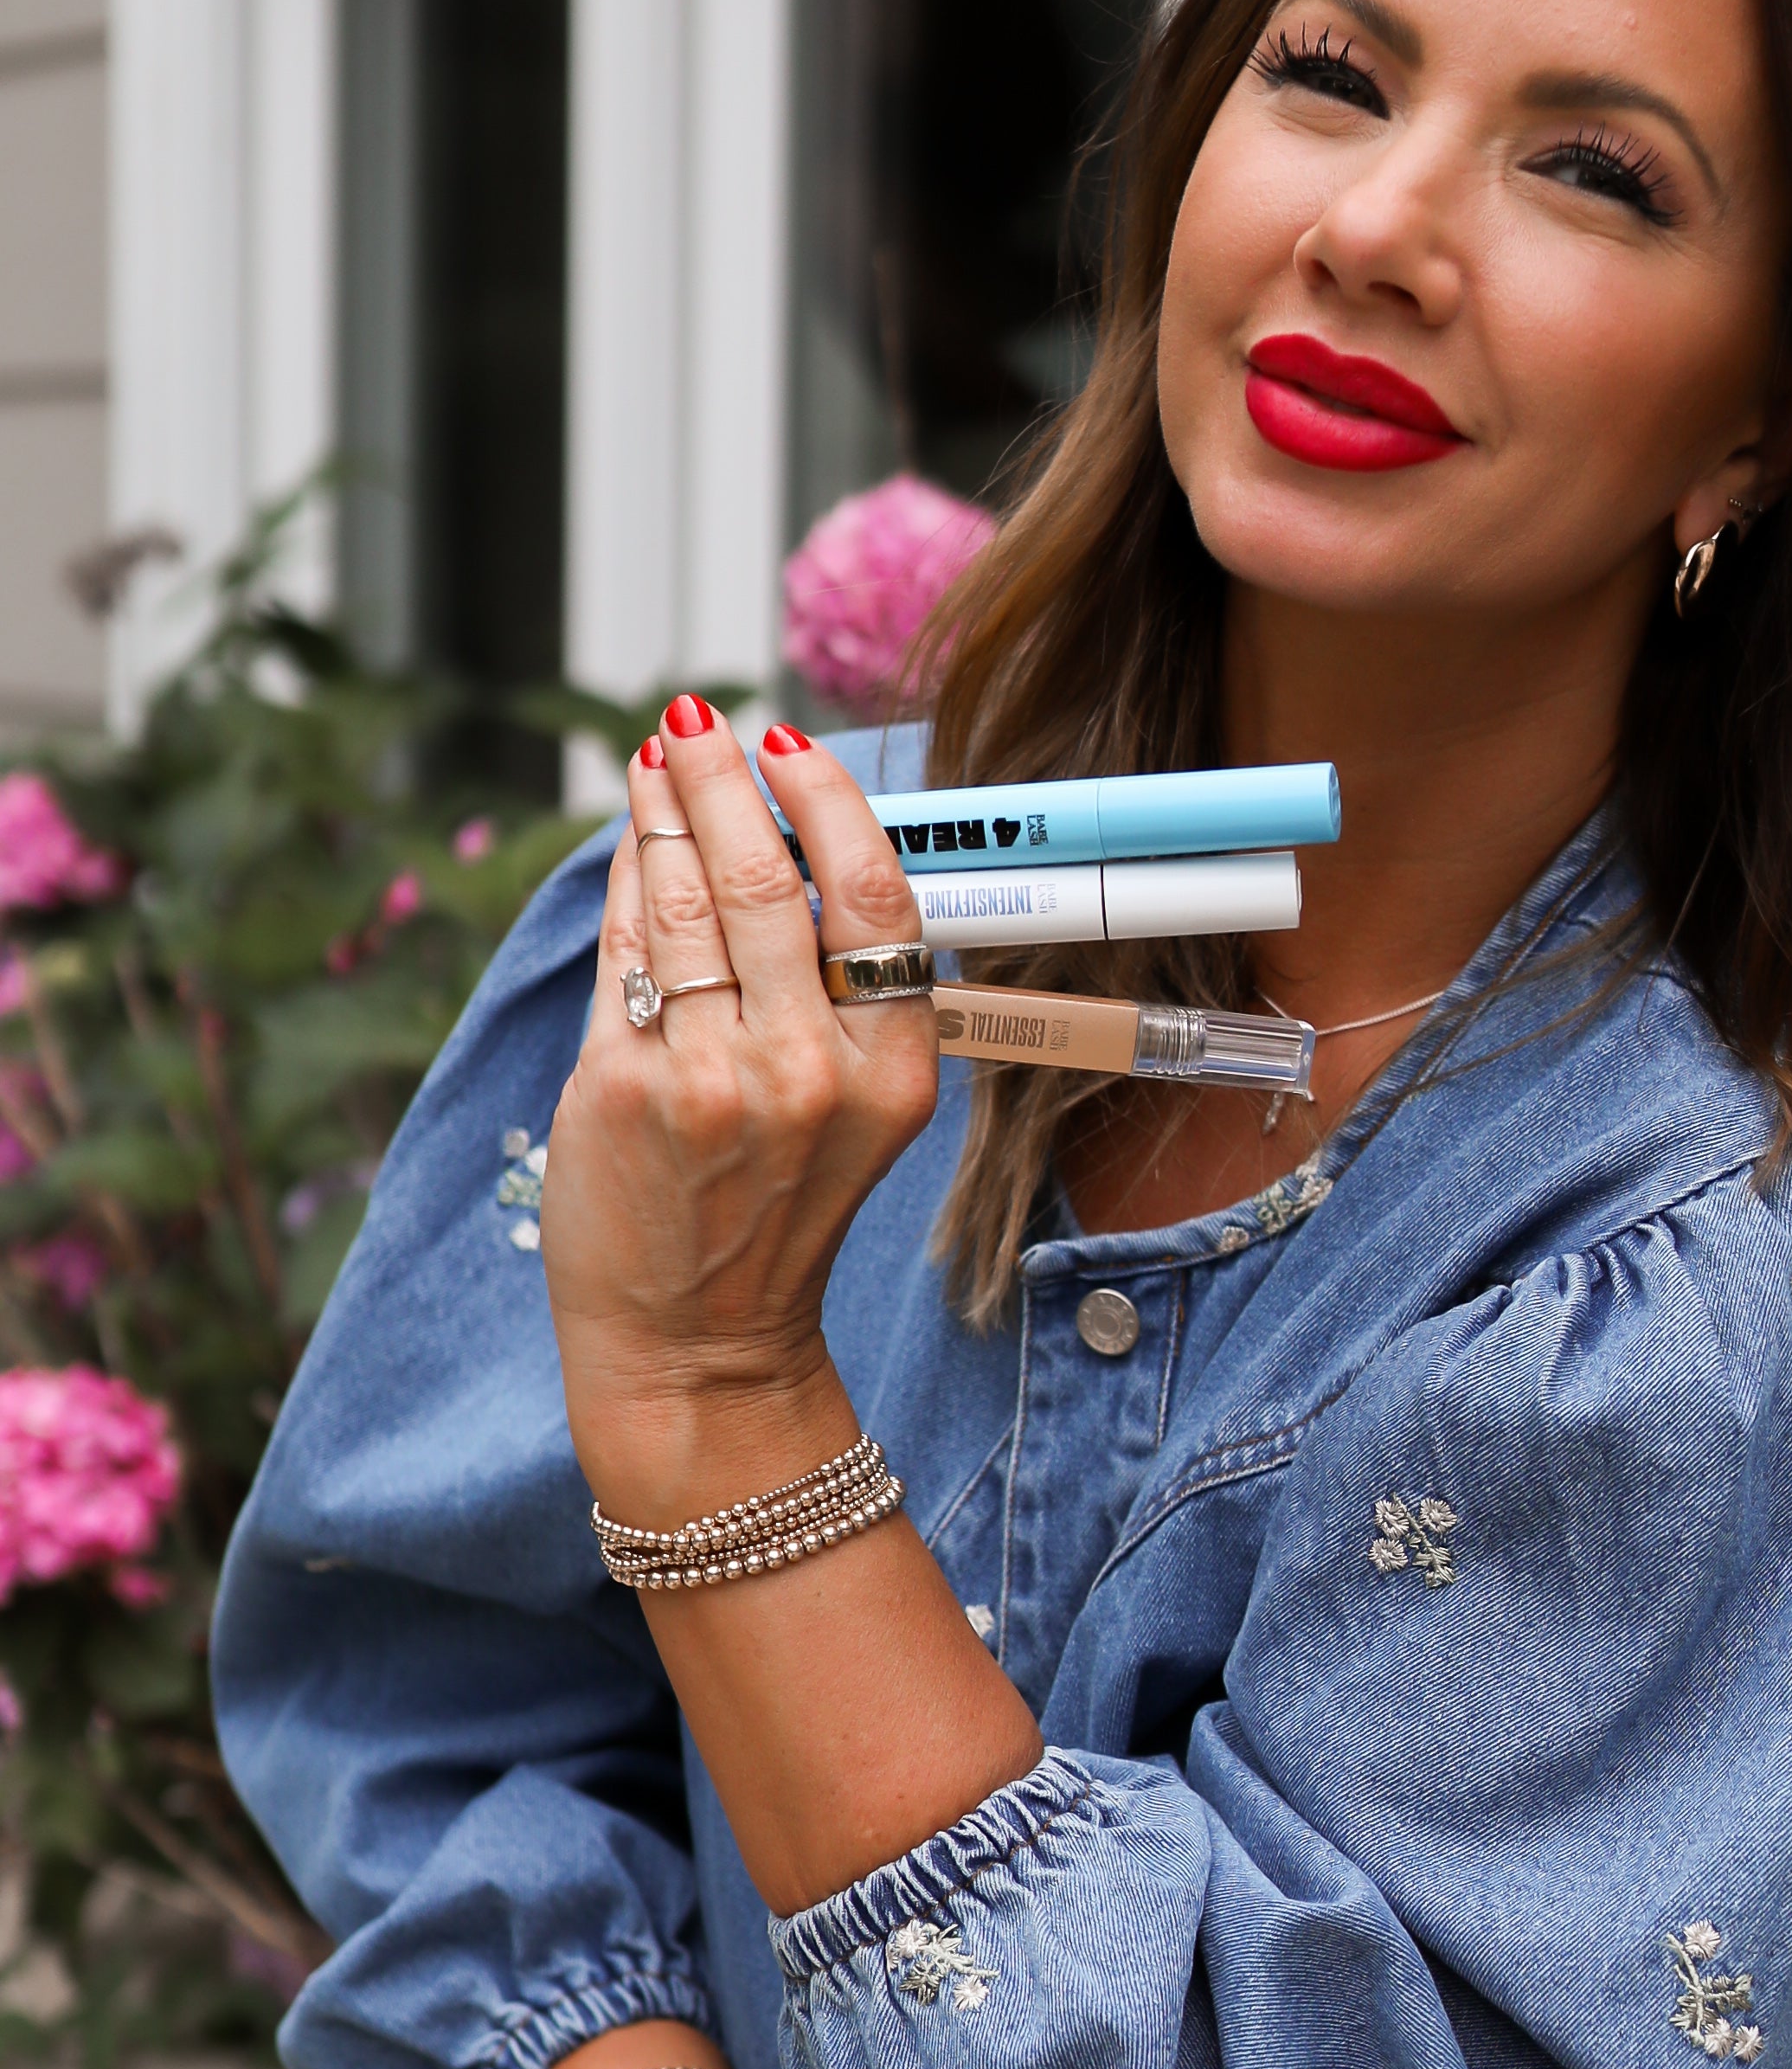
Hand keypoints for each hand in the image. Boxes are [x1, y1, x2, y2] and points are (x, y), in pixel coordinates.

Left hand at [541, 703, 937, 1519]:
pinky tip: (627, 843)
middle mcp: (808, 1071)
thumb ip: (826, 985)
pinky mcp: (623, 1092)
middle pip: (765, 878)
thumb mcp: (848, 1106)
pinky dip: (623, 885)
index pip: (873, 897)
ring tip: (655, 759)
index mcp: (892, 1071)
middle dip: (723, 779)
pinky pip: (626, 955)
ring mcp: (711, 1081)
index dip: (826, 802)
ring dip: (662, 811)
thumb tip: (771, 831)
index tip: (788, 743)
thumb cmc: (772, 1210)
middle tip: (698, 721)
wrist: (699, 1346)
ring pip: (683, 901)